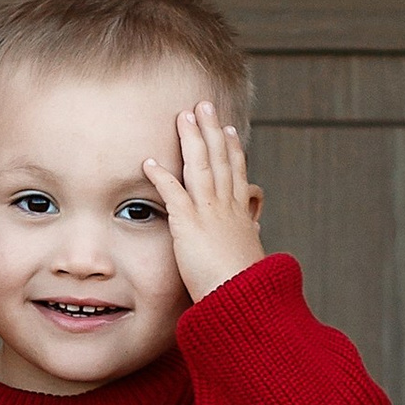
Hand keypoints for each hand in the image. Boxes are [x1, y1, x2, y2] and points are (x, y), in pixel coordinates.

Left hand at [143, 103, 265, 301]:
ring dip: (192, 139)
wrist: (243, 299)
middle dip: (212, 129)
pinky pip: (173, 193)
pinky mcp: (189, 225)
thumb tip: (255, 233)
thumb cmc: (245, 286)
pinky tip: (149, 161)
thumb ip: (248, 240)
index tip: (230, 129)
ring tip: (183, 115)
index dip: (233, 149)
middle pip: (221, 158)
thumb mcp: (251, 257)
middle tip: (204, 105)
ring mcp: (209, 213)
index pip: (237, 173)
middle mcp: (227, 207)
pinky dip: (161, 175)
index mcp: (241, 215)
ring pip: (201, 166)